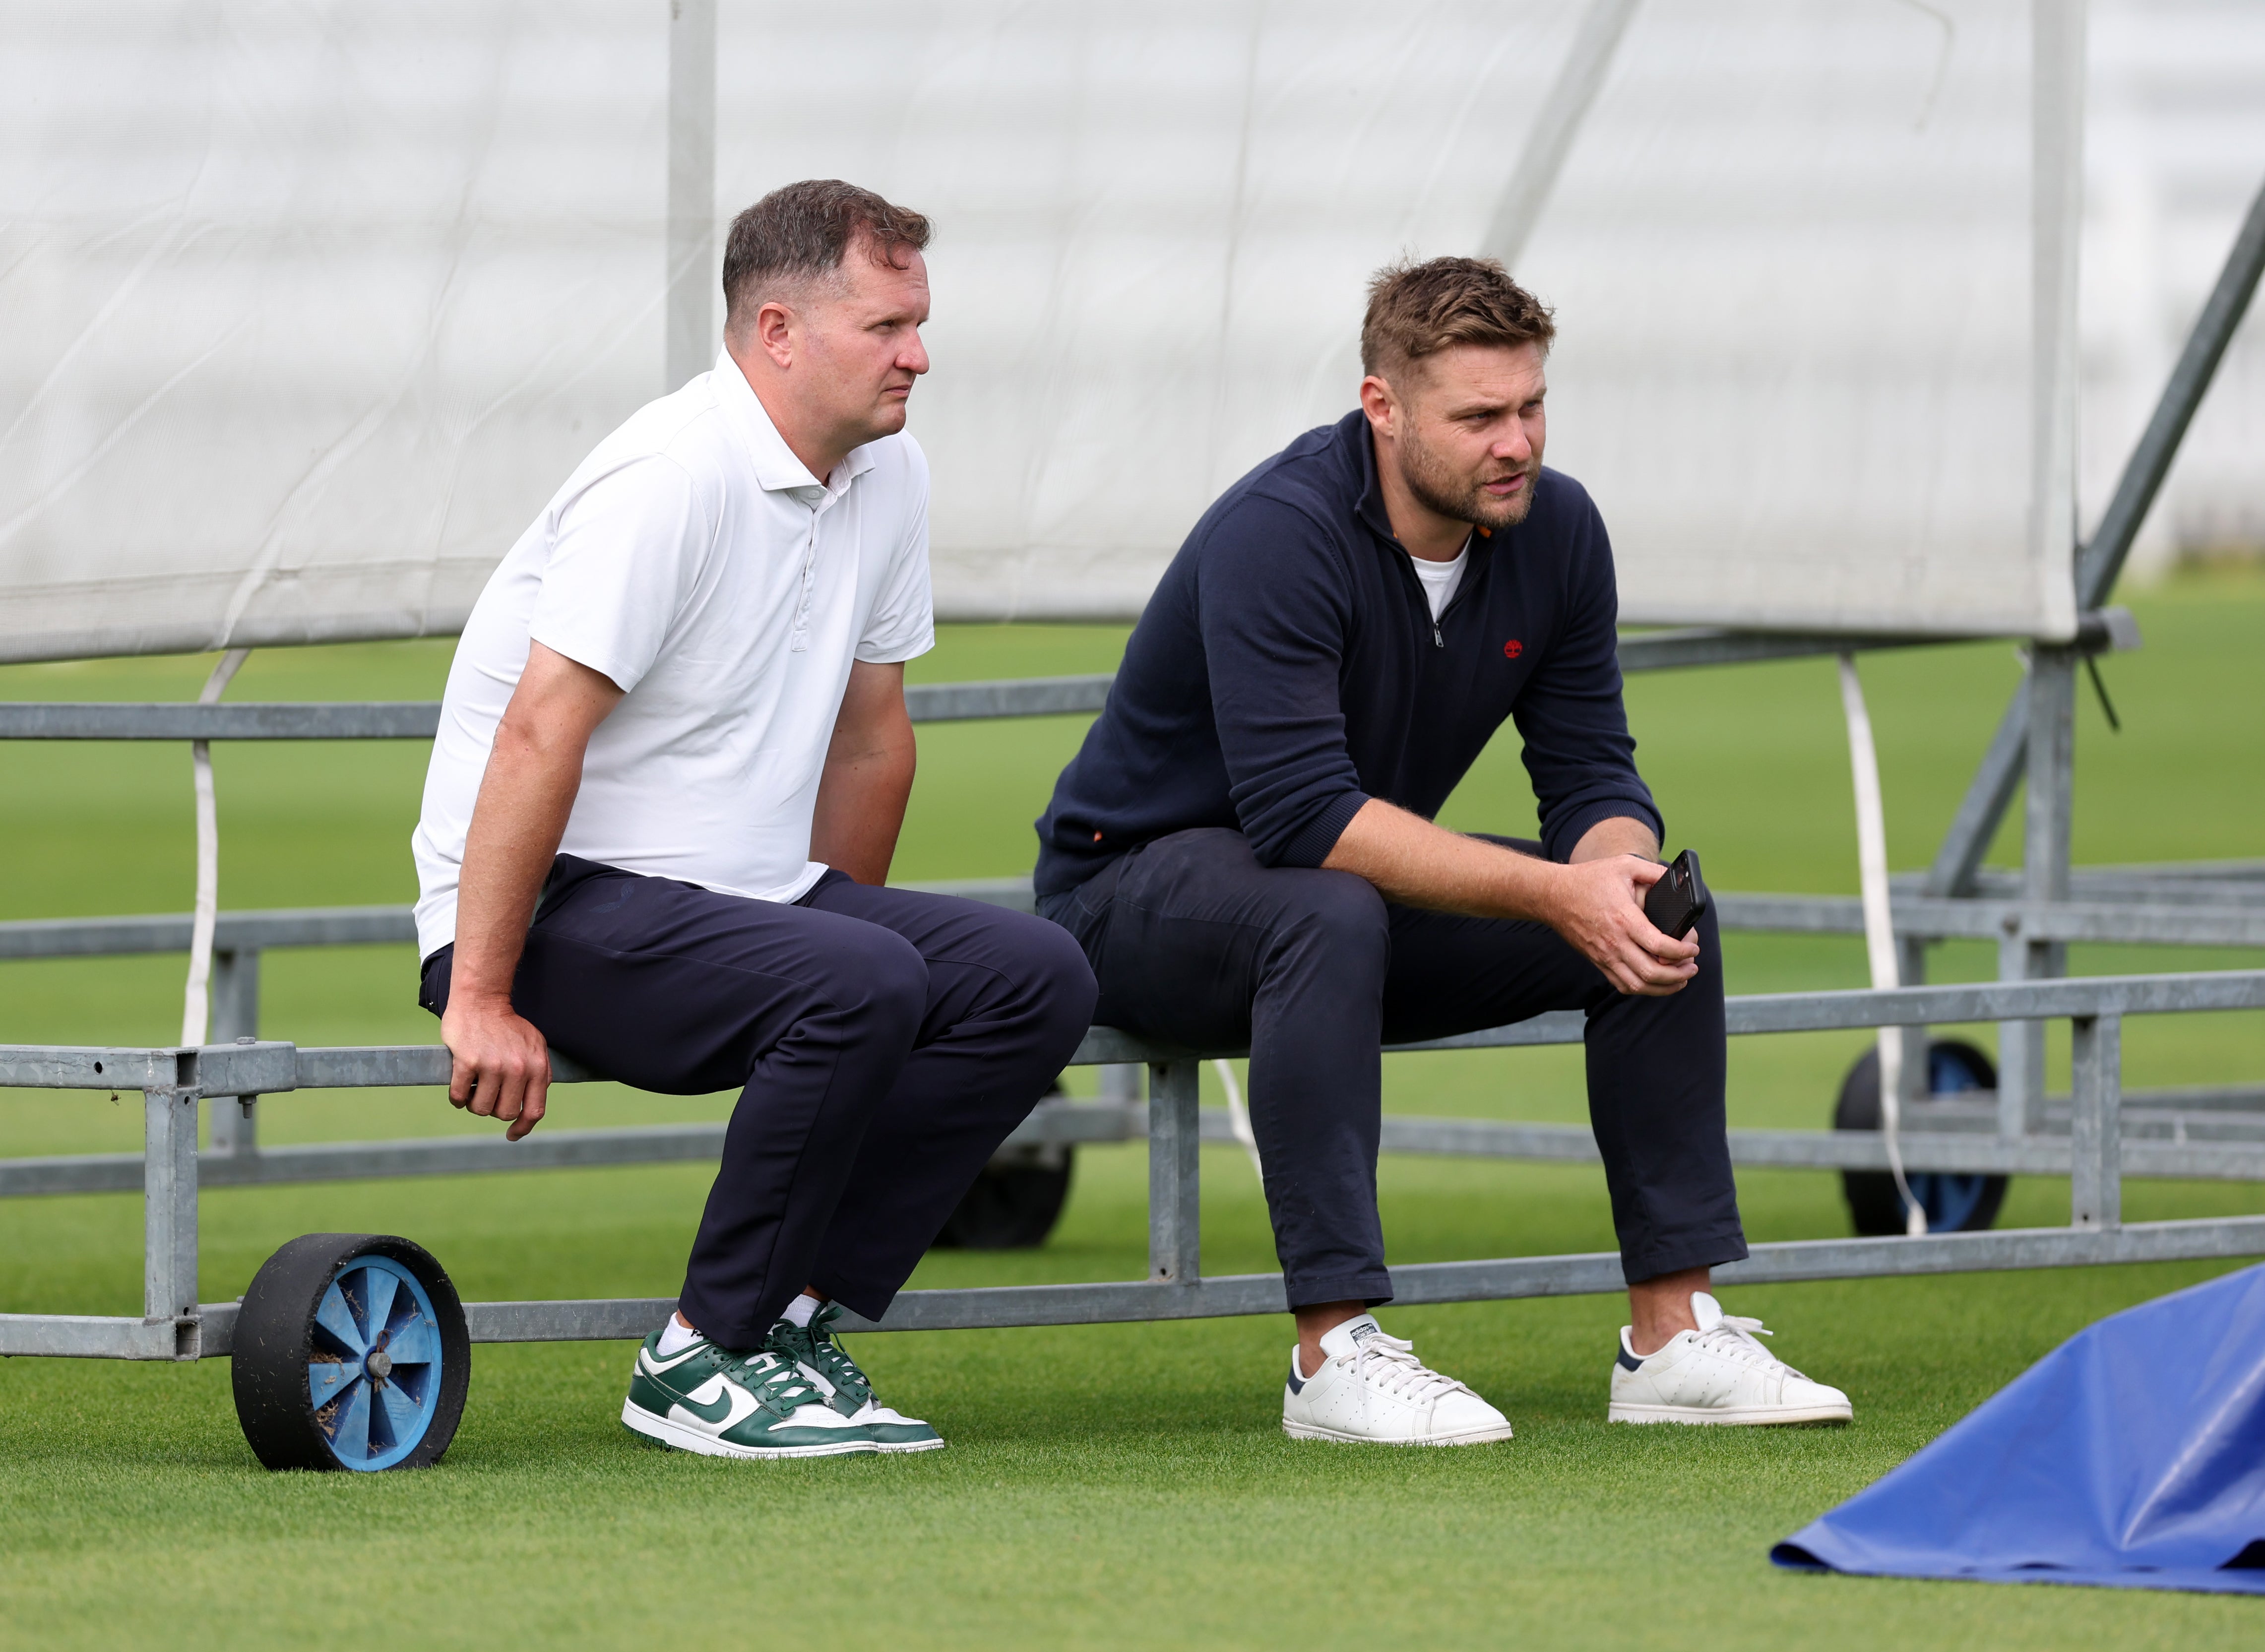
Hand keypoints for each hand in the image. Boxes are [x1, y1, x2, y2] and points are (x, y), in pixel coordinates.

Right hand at [440, 993, 551, 1139]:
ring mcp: (493, 1065)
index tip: (512, 1134)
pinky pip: (460, 1096)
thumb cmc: (506, 1025)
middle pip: (504, 1112)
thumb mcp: (534, 1046)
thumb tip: (533, 1103)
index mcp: (537, 1066)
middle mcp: (518, 1068)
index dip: (523, 1127)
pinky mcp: (468, 1062)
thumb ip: (538, 1073)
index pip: (534, 1110)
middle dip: (493, 1109)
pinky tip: (459, 1088)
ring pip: (481, 1108)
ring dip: (473, 1104)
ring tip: (473, 1088)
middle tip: (487, 1095)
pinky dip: (457, 1098)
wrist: (482, 1000)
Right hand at [1546, 855, 1698, 995]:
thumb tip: (1679, 879)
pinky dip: (1642, 989)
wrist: (1553, 896)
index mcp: (1624, 919)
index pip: (1660, 946)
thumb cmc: (1589, 880)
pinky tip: (1654, 982)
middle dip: (1678, 975)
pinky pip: (1622, 985)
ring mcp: (1605, 956)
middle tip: (1692, 967)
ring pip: (1638, 985)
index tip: (1693, 948)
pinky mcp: (1597, 962)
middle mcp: (1614, 943)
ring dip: (1663, 988)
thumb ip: (1653, 872)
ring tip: (1680, 980)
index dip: (1682, 951)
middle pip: (1652, 973)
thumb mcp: (1624, 865)